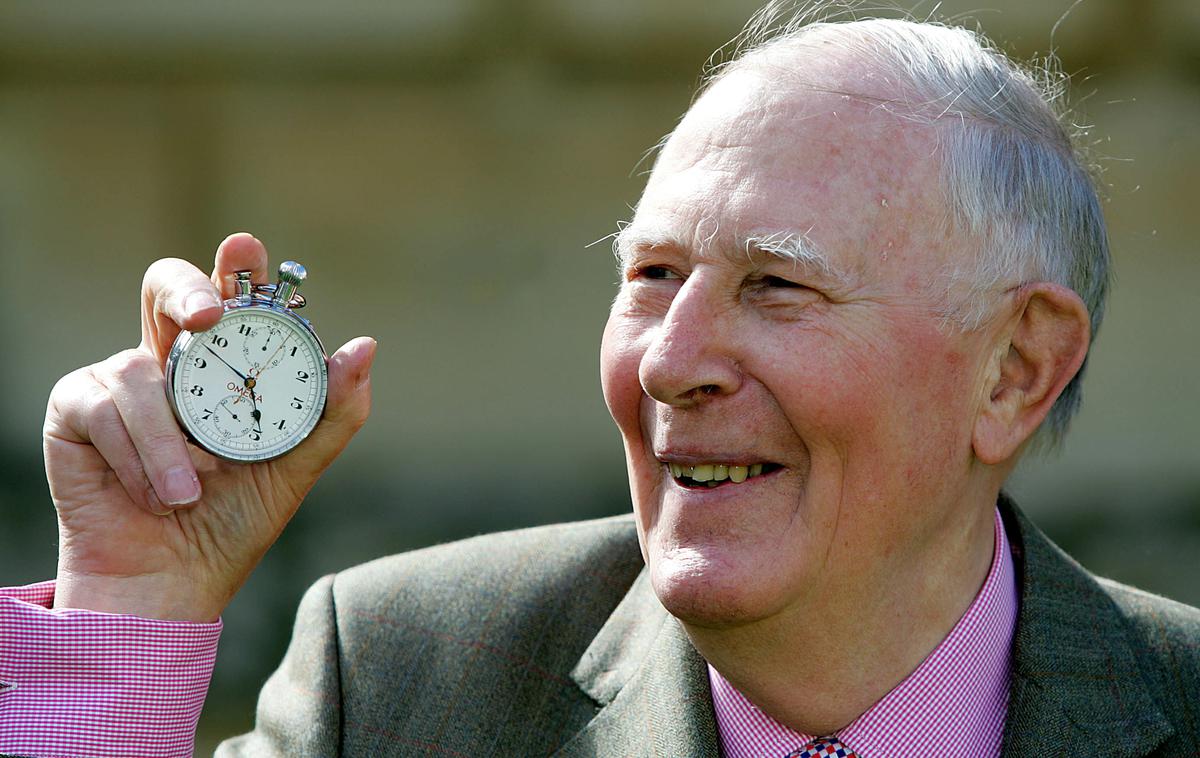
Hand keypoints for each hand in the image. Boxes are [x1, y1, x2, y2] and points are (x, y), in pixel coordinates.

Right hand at [43, 234, 375, 620]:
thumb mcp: (295, 467)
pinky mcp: (74, 411)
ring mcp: (117, 382)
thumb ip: (332, 410)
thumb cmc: (231, 522)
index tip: (245, 248)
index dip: (236, 265)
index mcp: (221, 365)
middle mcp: (168, 361)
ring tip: (191, 490)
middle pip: (165, 286)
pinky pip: (103, 409)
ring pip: (138, 368)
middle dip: (186, 288)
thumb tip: (364, 346)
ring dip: (171, 439)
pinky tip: (153, 494)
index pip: (228, 297)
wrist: (174, 582)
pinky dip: (137, 457)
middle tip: (209, 315)